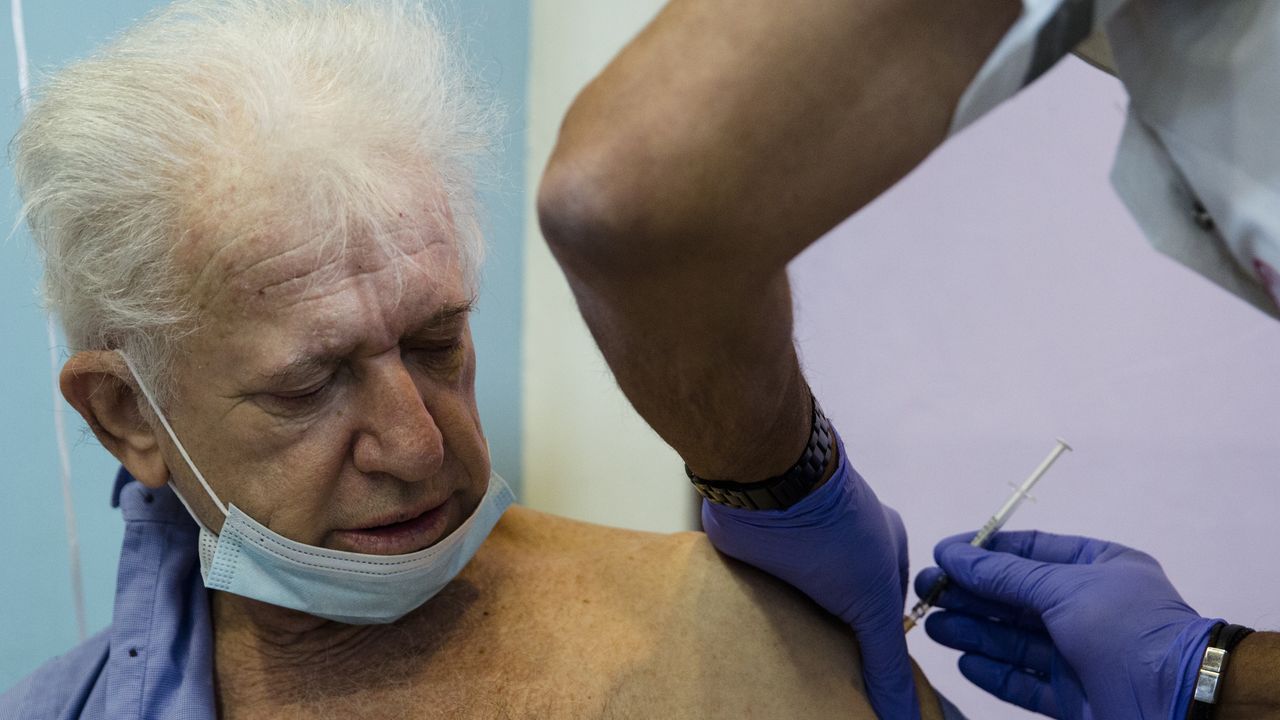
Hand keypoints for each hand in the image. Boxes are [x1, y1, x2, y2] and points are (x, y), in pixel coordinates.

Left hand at [701, 437, 918, 719]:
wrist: (765, 481)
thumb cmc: (834, 530)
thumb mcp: (873, 603)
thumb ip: (887, 662)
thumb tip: (904, 719)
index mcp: (884, 550)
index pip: (887, 618)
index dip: (879, 657)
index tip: (872, 698)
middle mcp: (845, 548)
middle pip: (843, 614)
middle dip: (837, 652)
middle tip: (828, 697)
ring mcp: (802, 552)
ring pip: (804, 610)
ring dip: (799, 640)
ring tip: (794, 689)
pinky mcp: (762, 556)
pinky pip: (766, 599)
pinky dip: (765, 624)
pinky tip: (761, 656)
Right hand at [918, 530, 1219, 719]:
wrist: (1180, 704)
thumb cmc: (1128, 630)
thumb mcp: (1063, 588)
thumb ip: (1004, 574)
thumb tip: (952, 553)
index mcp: (1099, 568)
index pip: (1030, 550)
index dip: (984, 551)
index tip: (942, 553)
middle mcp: (1088, 608)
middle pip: (1016, 596)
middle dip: (971, 593)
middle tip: (926, 591)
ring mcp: (1080, 654)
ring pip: (1015, 639)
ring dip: (973, 631)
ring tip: (932, 626)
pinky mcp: (1074, 696)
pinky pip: (1024, 680)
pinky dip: (993, 671)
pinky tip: (963, 661)